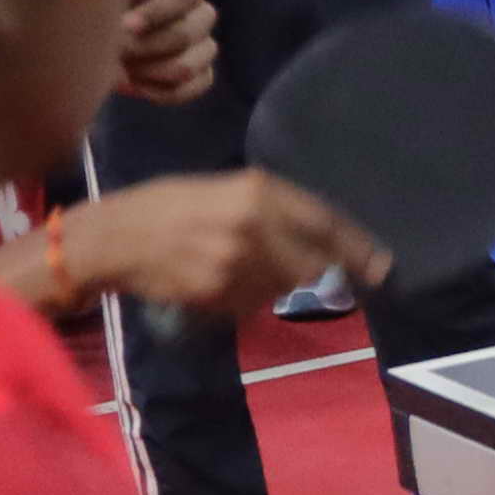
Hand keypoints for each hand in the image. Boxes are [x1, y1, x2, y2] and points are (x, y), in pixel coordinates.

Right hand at [37, 172, 382, 322]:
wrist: (112, 238)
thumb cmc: (164, 206)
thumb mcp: (220, 189)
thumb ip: (269, 208)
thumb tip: (318, 236)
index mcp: (257, 189)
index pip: (325, 221)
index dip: (357, 247)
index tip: (382, 267)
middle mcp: (255, 223)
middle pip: (314, 263)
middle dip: (312, 271)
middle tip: (294, 270)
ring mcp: (239, 261)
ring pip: (283, 287)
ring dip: (272, 284)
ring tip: (231, 266)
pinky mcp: (220, 293)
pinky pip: (252, 304)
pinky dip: (244, 299)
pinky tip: (214, 282)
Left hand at [112, 0, 215, 103]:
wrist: (103, 43)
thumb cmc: (106, 11)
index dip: (155, 12)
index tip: (123, 25)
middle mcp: (202, 17)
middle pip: (184, 36)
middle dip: (143, 47)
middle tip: (114, 51)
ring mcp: (206, 48)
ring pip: (186, 67)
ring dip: (147, 71)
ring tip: (122, 68)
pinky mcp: (203, 77)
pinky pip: (188, 89)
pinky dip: (157, 91)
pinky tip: (133, 84)